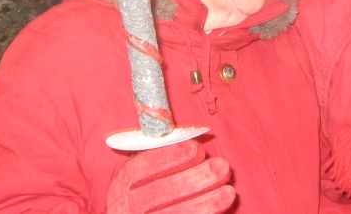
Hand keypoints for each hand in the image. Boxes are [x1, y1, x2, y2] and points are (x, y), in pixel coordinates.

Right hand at [107, 139, 234, 213]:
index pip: (139, 170)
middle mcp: (125, 207)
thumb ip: (159, 157)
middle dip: (194, 179)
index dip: (169, 157)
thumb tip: (190, 142)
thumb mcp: (144, 176)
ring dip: (205, 204)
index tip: (195, 148)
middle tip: (221, 167)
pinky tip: (220, 208)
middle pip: (158, 194)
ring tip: (229, 191)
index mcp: (121, 186)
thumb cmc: (147, 193)